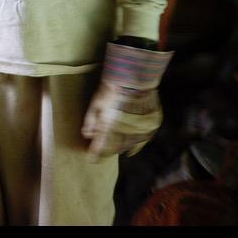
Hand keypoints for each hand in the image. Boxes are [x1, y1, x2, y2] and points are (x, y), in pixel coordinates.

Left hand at [81, 42, 172, 160]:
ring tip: (116, 146)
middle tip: (103, 151)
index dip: (95, 154)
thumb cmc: (112, 89)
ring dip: (121, 147)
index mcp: (109, 126)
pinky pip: (142, 140)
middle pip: (115, 148)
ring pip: (129, 145)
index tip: (91, 159)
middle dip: (108, 150)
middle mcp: (125, 130)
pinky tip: (131, 148)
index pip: (100, 147)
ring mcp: (140, 129)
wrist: (135, 78)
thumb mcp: (96, 102)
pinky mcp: (150, 126)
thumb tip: (87, 135)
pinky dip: (135, 143)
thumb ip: (90, 120)